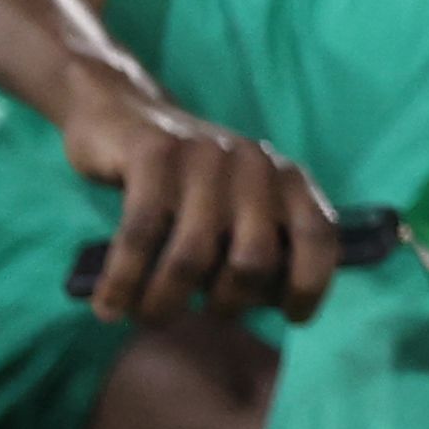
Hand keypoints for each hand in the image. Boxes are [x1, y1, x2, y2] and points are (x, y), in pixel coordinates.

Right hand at [61, 66, 339, 325]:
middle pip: (253, 258)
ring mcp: (205, 158)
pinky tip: (109, 306)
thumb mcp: (240, 202)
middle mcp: (255, 164)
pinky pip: (140, 236)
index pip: (319, 235)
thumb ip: (262, 239)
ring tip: (149, 316)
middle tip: (206, 315)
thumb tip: (272, 306)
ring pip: (193, 255)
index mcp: (287, 178)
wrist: (126, 111)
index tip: (292, 317)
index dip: (311, 283)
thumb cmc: (190, 179)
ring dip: (167, 301)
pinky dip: (122, 281)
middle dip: (228, 302)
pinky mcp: (154, 155)